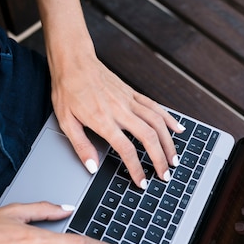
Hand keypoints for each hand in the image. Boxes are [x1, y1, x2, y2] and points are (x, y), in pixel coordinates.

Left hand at [51, 54, 183, 187]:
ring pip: (157, 122)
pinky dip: (169, 119)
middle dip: (160, 159)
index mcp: (103, 120)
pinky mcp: (132, 93)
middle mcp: (120, 110)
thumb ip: (81, 146)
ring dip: (168, 143)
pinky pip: (155, 107)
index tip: (142, 182)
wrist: (73, 61)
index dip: (137, 169)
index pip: (126, 149)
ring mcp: (129, 100)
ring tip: (174, 159)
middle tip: (165, 175)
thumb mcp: (65, 121)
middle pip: (148, 137)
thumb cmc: (67, 90)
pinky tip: (178, 129)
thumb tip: (92, 167)